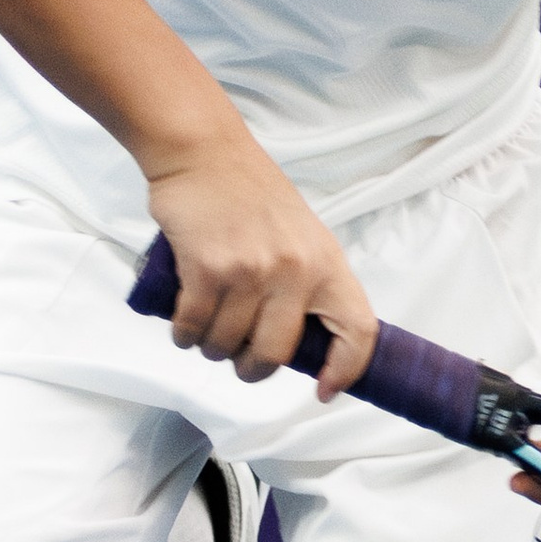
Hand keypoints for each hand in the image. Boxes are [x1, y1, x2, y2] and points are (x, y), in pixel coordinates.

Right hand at [144, 139, 378, 395]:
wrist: (204, 152)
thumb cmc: (252, 193)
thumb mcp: (302, 235)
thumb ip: (308, 281)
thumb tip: (302, 339)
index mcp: (326, 262)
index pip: (356, 329)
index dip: (346, 369)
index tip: (325, 389)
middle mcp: (294, 271)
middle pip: (276, 354)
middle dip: (253, 369)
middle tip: (240, 361)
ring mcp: (249, 271)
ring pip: (227, 345)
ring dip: (211, 348)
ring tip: (206, 332)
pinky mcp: (206, 269)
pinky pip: (193, 327)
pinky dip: (184, 335)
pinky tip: (184, 325)